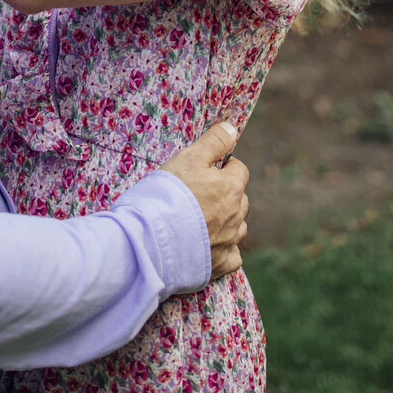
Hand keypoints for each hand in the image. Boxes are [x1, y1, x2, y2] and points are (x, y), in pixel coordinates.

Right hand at [159, 123, 249, 280]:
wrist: (152, 239)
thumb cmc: (168, 194)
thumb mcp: (188, 157)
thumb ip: (213, 142)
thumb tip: (233, 128)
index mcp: (231, 187)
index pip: (239, 170)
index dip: (225, 167)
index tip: (209, 169)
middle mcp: (235, 215)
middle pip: (240, 199)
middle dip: (228, 194)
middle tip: (202, 193)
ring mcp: (228, 242)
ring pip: (239, 228)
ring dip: (229, 221)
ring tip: (205, 219)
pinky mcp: (219, 265)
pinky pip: (233, 257)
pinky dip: (227, 250)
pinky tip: (212, 246)